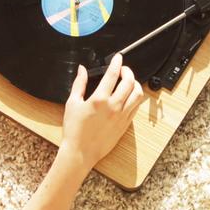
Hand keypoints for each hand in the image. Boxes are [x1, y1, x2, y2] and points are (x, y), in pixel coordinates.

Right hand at [59, 55, 144, 173]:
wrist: (81, 152)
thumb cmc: (74, 131)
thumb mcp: (72, 103)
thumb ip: (79, 84)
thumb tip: (82, 70)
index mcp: (99, 99)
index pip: (112, 75)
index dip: (117, 63)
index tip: (118, 58)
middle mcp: (113, 107)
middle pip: (129, 82)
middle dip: (128, 71)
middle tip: (123, 69)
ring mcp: (122, 116)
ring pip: (138, 95)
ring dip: (135, 84)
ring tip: (129, 81)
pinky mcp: (125, 125)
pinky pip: (136, 107)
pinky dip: (135, 98)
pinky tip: (129, 96)